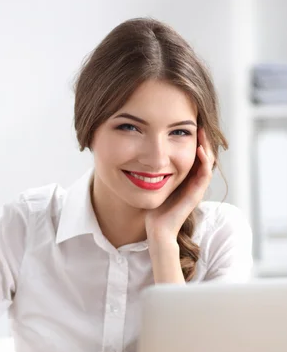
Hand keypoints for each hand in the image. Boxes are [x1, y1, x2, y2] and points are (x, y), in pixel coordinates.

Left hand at [144, 127, 213, 243]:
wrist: (157, 229)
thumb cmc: (153, 208)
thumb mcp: (153, 182)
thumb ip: (154, 169)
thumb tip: (144, 152)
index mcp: (185, 177)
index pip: (194, 154)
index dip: (193, 139)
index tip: (188, 124)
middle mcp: (194, 181)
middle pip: (204, 155)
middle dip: (202, 139)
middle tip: (199, 123)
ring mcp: (197, 187)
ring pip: (207, 162)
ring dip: (206, 146)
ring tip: (202, 131)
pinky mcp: (196, 194)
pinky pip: (205, 174)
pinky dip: (204, 161)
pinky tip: (199, 149)